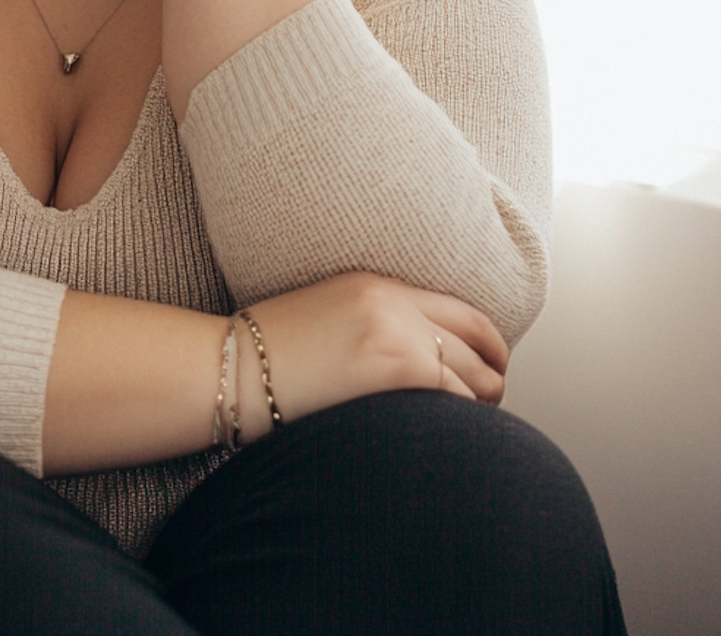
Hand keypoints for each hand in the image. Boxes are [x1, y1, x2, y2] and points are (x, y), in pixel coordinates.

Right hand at [235, 271, 507, 440]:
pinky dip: (462, 423)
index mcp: (373, 283)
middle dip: (492, 375)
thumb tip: (415, 364)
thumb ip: (372, 326)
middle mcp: (392, 301)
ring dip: (479, 405)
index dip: (486, 343)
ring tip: (465, 430)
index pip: (459, 309)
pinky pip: (460, 401)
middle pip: (479, 338)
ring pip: (477, 375)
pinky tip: (443, 438)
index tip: (488, 368)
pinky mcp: (399, 368)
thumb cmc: (262, 361)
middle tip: (488, 403)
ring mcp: (398, 332)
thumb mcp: (322, 321)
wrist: (228, 370)